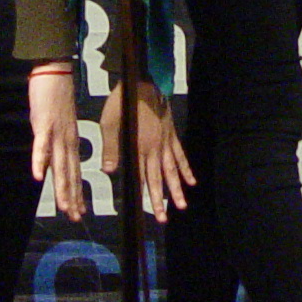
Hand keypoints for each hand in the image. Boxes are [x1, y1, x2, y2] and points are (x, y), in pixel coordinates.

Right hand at [29, 65, 83, 220]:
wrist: (55, 73)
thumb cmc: (55, 99)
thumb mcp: (58, 125)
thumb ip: (56, 143)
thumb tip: (53, 160)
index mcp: (70, 141)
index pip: (75, 172)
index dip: (77, 193)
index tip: (80, 212)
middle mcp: (67, 141)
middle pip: (70, 174)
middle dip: (73, 197)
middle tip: (76, 218)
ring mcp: (56, 133)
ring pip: (60, 165)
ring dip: (62, 187)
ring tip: (65, 207)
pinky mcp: (44, 124)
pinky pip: (42, 145)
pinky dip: (40, 161)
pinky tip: (39, 177)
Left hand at [99, 81, 192, 221]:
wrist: (143, 82)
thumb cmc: (123, 102)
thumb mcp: (110, 124)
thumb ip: (111, 148)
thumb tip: (109, 171)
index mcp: (140, 147)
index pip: (144, 177)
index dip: (148, 196)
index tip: (152, 212)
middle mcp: (155, 148)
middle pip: (160, 178)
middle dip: (163, 200)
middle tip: (165, 218)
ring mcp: (166, 142)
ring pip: (173, 170)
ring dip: (177, 188)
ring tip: (183, 204)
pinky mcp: (171, 135)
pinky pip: (180, 155)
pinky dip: (186, 169)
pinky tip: (192, 180)